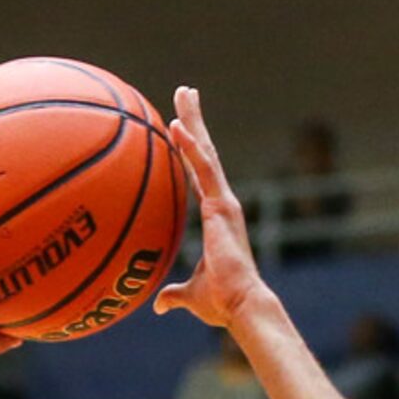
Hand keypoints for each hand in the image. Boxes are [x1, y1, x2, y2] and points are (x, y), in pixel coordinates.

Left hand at [153, 87, 272, 330]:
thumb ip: (173, 295)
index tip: (181, 126)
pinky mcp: (222, 206)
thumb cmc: (220, 303)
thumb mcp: (189, 295)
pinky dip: (191, 147)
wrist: (239, 305)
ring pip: (206, 152)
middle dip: (195, 121)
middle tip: (185, 92)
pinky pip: (204, 170)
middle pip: (205, 152)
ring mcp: (224, 201)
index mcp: (215, 214)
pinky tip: (177, 127)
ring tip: (183, 94)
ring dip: (193, 122)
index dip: (191, 149)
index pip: (200, 173)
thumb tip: (159, 304)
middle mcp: (222, 201)